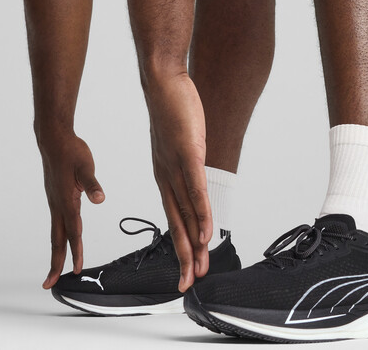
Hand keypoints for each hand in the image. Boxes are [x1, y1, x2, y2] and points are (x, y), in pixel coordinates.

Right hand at [38, 133, 104, 288]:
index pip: (72, 232)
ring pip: (55, 232)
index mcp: (66, 201)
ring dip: (56, 251)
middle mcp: (58, 205)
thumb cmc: (71, 151)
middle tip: (50, 283)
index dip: (75, 252)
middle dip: (55, 262)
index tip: (77, 269)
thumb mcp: (85, 166)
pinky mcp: (55, 197)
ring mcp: (55, 202)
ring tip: (56, 267)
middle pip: (56, 239)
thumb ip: (92, 184)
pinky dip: (58, 236)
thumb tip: (99, 199)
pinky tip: (63, 237)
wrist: (54, 140)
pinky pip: (56, 222)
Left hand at [148, 73, 212, 292]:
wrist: (163, 83)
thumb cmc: (172, 109)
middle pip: (177, 222)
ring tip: (199, 269)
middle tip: (188, 284)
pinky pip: (195, 190)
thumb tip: (196, 173)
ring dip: (193, 243)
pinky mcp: (188, 154)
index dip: (179, 243)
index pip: (173, 215)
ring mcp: (176, 166)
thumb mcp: (180, 141)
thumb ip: (187, 160)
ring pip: (187, 212)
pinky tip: (205, 234)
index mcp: (163, 174)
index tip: (184, 267)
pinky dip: (201, 215)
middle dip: (183, 255)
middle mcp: (166, 176)